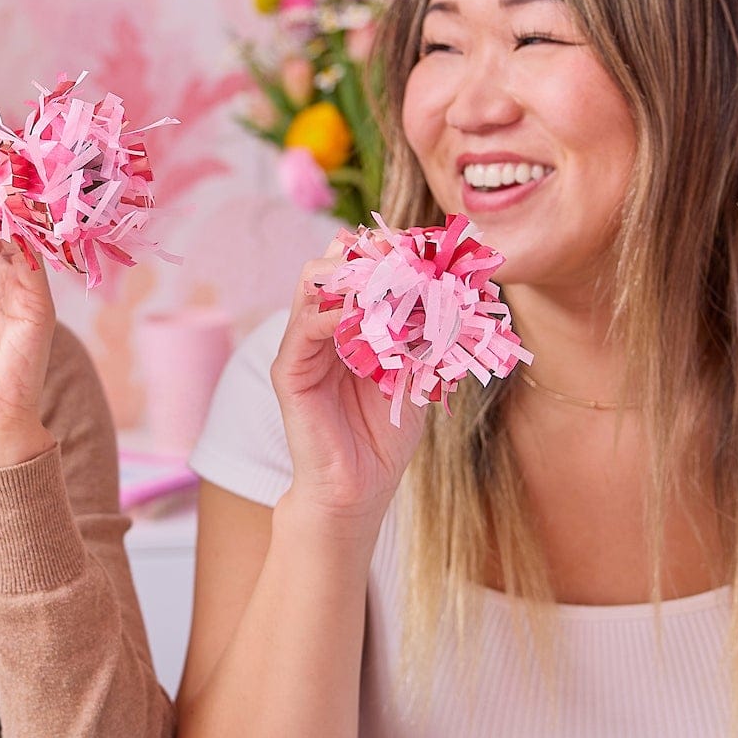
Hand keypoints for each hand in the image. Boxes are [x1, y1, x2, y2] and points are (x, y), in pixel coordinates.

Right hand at [270, 238, 425, 540]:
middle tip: (403, 251)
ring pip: (313, 284)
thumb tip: (450, 296)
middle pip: (331, 266)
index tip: (421, 246)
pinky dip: (336, 312)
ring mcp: (300, 348)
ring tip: (389, 274)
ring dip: (352, 275)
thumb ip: (421, 339)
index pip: (358, 271)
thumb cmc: (384, 438)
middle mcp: (319, 329)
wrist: (357, 491)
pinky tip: (367, 314)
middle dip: (367, 253)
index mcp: (347, 327)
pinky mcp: (288, 371)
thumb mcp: (414, 377)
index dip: (385, 253)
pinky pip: (306, 326)